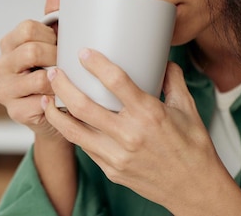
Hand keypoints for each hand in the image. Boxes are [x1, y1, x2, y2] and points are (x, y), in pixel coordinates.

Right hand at [0, 0, 62, 139]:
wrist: (56, 112)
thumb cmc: (54, 72)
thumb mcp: (54, 43)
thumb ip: (53, 17)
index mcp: (8, 44)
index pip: (27, 29)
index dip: (50, 34)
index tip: (61, 43)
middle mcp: (0, 66)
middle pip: (31, 51)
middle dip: (56, 56)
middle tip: (68, 63)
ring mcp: (4, 90)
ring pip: (38, 78)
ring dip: (59, 80)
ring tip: (67, 81)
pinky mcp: (14, 112)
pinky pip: (40, 102)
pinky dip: (56, 100)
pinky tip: (61, 100)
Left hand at [42, 49, 240, 214]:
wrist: (194, 189)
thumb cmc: (194, 148)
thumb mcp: (188, 108)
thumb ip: (172, 80)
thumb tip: (162, 61)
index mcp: (150, 114)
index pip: (116, 82)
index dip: (96, 64)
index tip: (84, 52)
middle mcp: (130, 135)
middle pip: (84, 106)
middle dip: (63, 85)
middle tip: (54, 71)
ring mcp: (118, 156)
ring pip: (74, 130)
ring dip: (55, 111)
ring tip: (46, 96)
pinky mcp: (112, 170)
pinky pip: (85, 147)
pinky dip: (71, 131)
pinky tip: (64, 120)